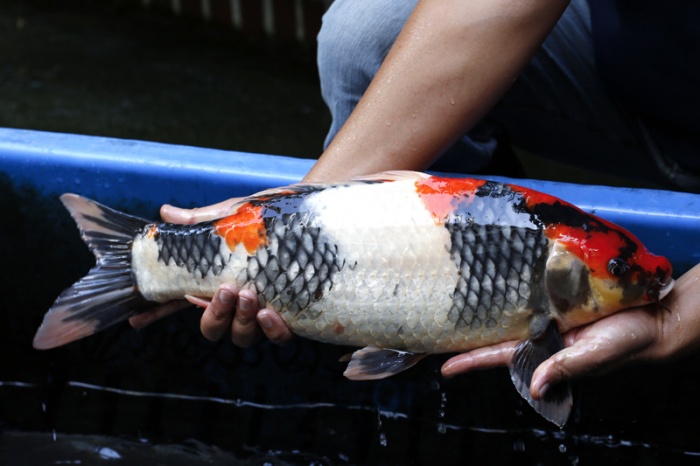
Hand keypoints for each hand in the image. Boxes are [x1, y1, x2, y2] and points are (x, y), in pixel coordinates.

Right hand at [128, 199, 293, 346]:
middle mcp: (237, 303)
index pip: (180, 302)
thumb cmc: (265, 217)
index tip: (137, 319)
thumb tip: (166, 213)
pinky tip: (271, 314)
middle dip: (214, 316)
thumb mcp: (232, 216)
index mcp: (216, 282)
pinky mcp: (292, 314)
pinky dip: (273, 331)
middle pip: (213, 329)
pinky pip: (279, 338)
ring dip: (241, 321)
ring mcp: (262, 311)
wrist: (308, 213)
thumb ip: (201, 221)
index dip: (158, 313)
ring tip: (249, 296)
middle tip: (226, 291)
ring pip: (242, 337)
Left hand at [441, 263, 699, 399]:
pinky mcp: (558, 294)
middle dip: (468, 336)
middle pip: (496, 334)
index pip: (499, 357)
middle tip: (435, 330)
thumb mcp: (596, 356)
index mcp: (545, 351)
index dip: (472, 360)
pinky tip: (493, 282)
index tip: (444, 366)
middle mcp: (541, 333)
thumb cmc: (629, 341)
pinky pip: (529, 294)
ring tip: (453, 303)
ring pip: (508, 313)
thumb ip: (566, 368)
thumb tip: (534, 387)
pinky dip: (511, 290)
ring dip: (484, 311)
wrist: (654, 316)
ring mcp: (547, 314)